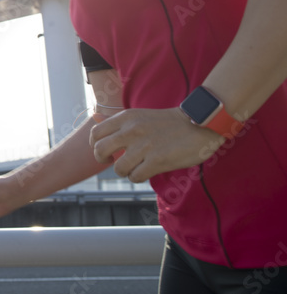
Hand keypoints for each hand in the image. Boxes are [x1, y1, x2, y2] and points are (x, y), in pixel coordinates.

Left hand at [89, 107, 225, 182]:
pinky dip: (138, 177)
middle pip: (100, 150)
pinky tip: (146, 171)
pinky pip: (135, 176)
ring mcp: (144, 146)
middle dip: (103, 160)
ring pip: (118, 168)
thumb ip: (119, 123)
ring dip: (125, 171)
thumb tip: (95, 121)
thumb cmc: (169, 123)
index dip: (95, 146)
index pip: (96, 133)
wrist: (199, 123)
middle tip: (113, 162)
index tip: (105, 151)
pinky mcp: (157, 160)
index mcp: (126, 118)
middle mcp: (131, 130)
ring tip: (135, 167)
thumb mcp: (140, 116)